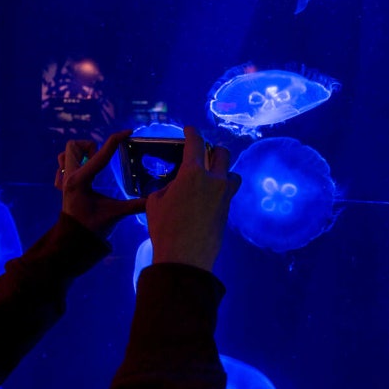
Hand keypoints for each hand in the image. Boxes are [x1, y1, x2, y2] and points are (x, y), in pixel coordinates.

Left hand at [55, 131, 146, 238]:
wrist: (73, 241)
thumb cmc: (93, 228)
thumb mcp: (115, 214)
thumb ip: (136, 205)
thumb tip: (155, 199)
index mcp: (81, 181)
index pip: (101, 154)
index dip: (116, 140)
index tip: (127, 132)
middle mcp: (69, 177)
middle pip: (75, 146)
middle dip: (91, 148)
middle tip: (102, 162)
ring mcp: (63, 180)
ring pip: (67, 152)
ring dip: (81, 154)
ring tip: (93, 168)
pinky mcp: (62, 185)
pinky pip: (63, 164)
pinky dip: (73, 165)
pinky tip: (84, 178)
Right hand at [146, 126, 240, 271]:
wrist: (185, 258)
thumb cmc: (165, 229)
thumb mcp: (155, 202)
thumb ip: (167, 186)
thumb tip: (175, 185)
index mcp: (193, 173)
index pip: (196, 143)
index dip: (192, 133)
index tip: (190, 129)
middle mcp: (213, 180)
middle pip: (223, 153)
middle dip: (213, 149)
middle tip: (204, 153)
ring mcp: (224, 196)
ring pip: (232, 173)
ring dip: (223, 171)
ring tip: (211, 176)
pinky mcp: (228, 211)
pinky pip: (228, 192)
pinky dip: (221, 189)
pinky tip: (209, 197)